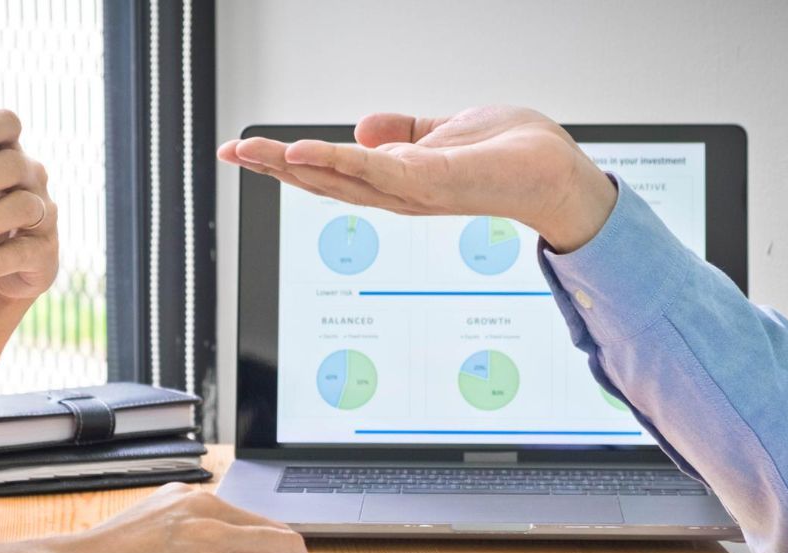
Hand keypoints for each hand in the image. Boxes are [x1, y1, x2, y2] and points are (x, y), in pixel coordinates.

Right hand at [218, 106, 618, 252]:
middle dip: (272, 167)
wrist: (558, 172)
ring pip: (337, 179)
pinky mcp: (429, 181)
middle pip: (322, 180)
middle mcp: (397, 192)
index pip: (331, 172)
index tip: (247, 149)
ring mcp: (410, 191)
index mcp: (397, 179)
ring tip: (249, 151)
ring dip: (289, 166)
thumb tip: (364, 126)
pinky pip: (373, 170)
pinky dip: (336, 161)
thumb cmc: (513, 154)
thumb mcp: (446, 132)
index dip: (287, 162)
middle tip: (229, 152)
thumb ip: (404, 132)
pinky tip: (301, 152)